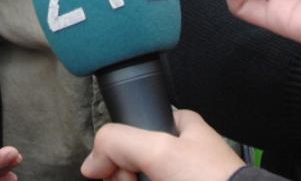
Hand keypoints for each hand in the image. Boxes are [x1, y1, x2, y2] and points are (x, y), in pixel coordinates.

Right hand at [80, 110, 243, 180]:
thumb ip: (118, 141)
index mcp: (183, 127)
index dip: (119, 145)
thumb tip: (91, 164)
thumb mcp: (158, 149)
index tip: (116, 162)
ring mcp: (180, 178)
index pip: (135, 126)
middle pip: (131, 160)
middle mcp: (181, 153)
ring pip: (136, 178)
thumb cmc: (210, 179)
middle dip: (123, 174)